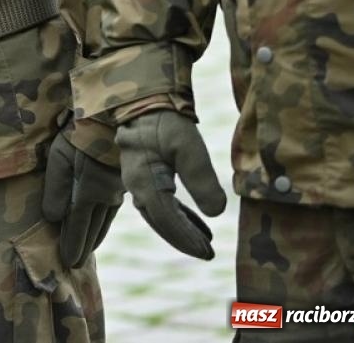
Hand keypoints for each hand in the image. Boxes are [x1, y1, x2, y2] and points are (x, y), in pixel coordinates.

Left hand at [42, 132, 123, 267]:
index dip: (72, 245)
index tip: (67, 262)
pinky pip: (111, 212)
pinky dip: (104, 224)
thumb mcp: (59, 159)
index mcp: (88, 193)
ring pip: (104, 222)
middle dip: (83, 247)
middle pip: (92, 229)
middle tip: (74, 264)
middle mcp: (105, 198)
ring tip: (87, 251)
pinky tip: (101, 227)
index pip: (77, 227)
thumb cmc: (79, 136)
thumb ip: (55, 189)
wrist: (113, 119)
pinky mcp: (121, 184)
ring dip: (94, 238)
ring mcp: (116, 192)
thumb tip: (51, 218)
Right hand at [116, 110, 226, 258]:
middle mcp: (136, 186)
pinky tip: (197, 222)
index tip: (208, 251)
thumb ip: (202, 180)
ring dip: (180, 230)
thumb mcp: (189, 148)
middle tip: (208, 254)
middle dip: (183, 240)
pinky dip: (177, 216)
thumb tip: (217, 213)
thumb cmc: (166, 121)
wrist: (143, 99)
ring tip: (206, 243)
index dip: (186, 238)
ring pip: (158, 214)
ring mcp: (137, 181)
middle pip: (159, 221)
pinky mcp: (144, 174)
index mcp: (143, 181)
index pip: (166, 219)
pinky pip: (159, 202)